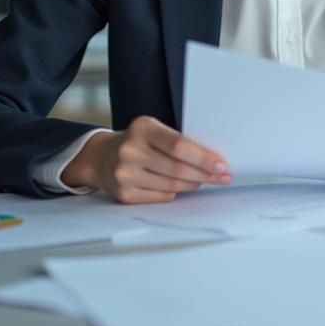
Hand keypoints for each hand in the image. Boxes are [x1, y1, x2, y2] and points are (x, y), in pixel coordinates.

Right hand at [62, 115, 231, 202]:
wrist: (102, 157)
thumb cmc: (137, 142)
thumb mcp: (153, 130)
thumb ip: (177, 141)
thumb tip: (212, 158)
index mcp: (142, 129)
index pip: (178, 146)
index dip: (203, 157)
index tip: (221, 164)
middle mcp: (130, 151)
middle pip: (177, 168)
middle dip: (205, 174)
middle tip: (222, 176)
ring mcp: (125, 174)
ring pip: (172, 185)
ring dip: (194, 183)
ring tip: (204, 179)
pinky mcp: (125, 194)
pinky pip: (161, 196)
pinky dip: (176, 191)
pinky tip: (184, 186)